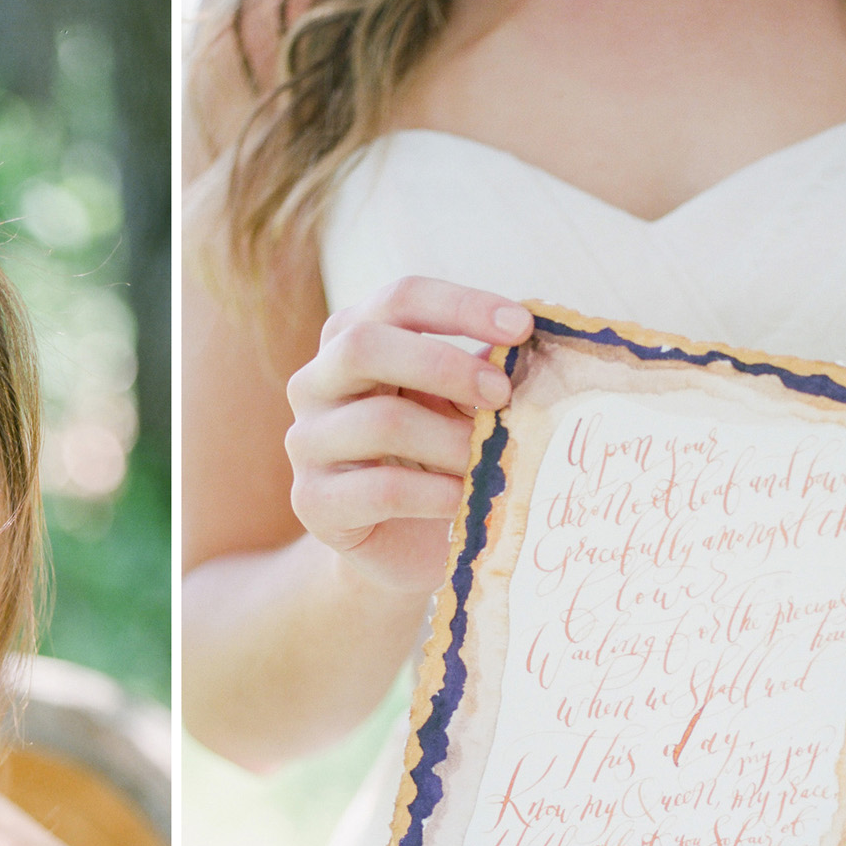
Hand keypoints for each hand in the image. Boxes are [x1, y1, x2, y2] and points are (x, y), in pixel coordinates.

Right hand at [284, 277, 530, 597]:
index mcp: (351, 340)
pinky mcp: (312, 501)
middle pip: (365, 346)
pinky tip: (464, 499)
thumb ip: (484, 371)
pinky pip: (381, 488)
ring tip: (488, 461)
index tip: (523, 327)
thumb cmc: (439, 461)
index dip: (462, 306)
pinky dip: (435, 493)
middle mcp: (314, 383)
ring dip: (451, 440)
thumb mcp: (462, 405)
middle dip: (445, 366)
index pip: (399, 299)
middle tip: (502, 394)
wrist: (404, 545)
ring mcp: (307, 442)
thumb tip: (538, 345)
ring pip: (380, 421)